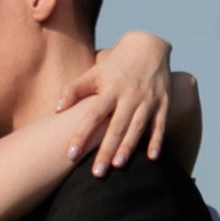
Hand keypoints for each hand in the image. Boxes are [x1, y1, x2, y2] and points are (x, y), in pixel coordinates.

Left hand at [59, 29, 173, 174]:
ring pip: (137, 127)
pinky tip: (152, 158)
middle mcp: (129, 95)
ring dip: (128, 147)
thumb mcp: (93, 73)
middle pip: (115, 126)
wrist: (148, 46)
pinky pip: (160, 124)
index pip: (92, 115)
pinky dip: (157, 140)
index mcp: (109, 89)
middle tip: (96, 174)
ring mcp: (148, 99)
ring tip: (118, 166)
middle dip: (105, 150)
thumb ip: (74, 90)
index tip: (70, 155)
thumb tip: (56, 110)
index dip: (81, 135)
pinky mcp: (164, 102)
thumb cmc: (115, 65)